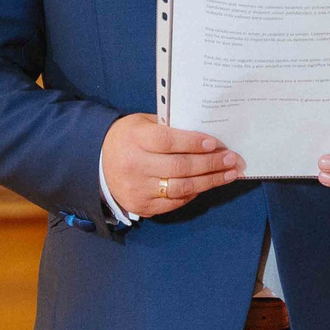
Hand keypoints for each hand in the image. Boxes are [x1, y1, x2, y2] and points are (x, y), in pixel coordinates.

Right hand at [100, 114, 242, 216]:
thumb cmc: (128, 137)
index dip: (193, 143)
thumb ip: (170, 127)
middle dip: (211, 163)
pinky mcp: (142, 206)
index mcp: (135, 139)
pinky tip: (208, 184)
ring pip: (181, 187)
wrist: (97, 162)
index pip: (168, 142)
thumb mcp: (143, 123)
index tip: (215, 143)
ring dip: (210, 181)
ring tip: (230, 174)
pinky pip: (175, 202)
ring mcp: (138, 189)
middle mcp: (135, 166)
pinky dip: (194, 193)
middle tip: (232, 159)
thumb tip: (206, 134)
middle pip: (180, 167)